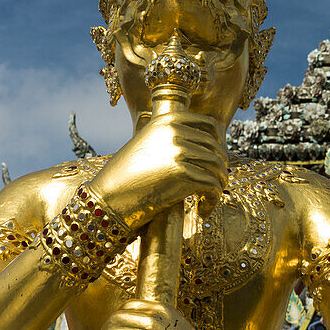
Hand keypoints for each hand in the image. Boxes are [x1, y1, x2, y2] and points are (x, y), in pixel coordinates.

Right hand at [91, 112, 226, 231]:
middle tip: (216, 185)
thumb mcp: (149, 143)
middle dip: (221, 168)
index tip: (219, 159)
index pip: (210, 125)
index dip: (220, 144)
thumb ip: (173, 138)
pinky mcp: (181, 173)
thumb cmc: (128, 175)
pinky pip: (212, 186)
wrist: (108, 197)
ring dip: (219, 185)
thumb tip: (209, 147)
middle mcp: (175, 130)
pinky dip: (213, 200)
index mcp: (168, 119)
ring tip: (211, 198)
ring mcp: (178, 150)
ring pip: (218, 167)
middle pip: (216, 148)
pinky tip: (203, 210)